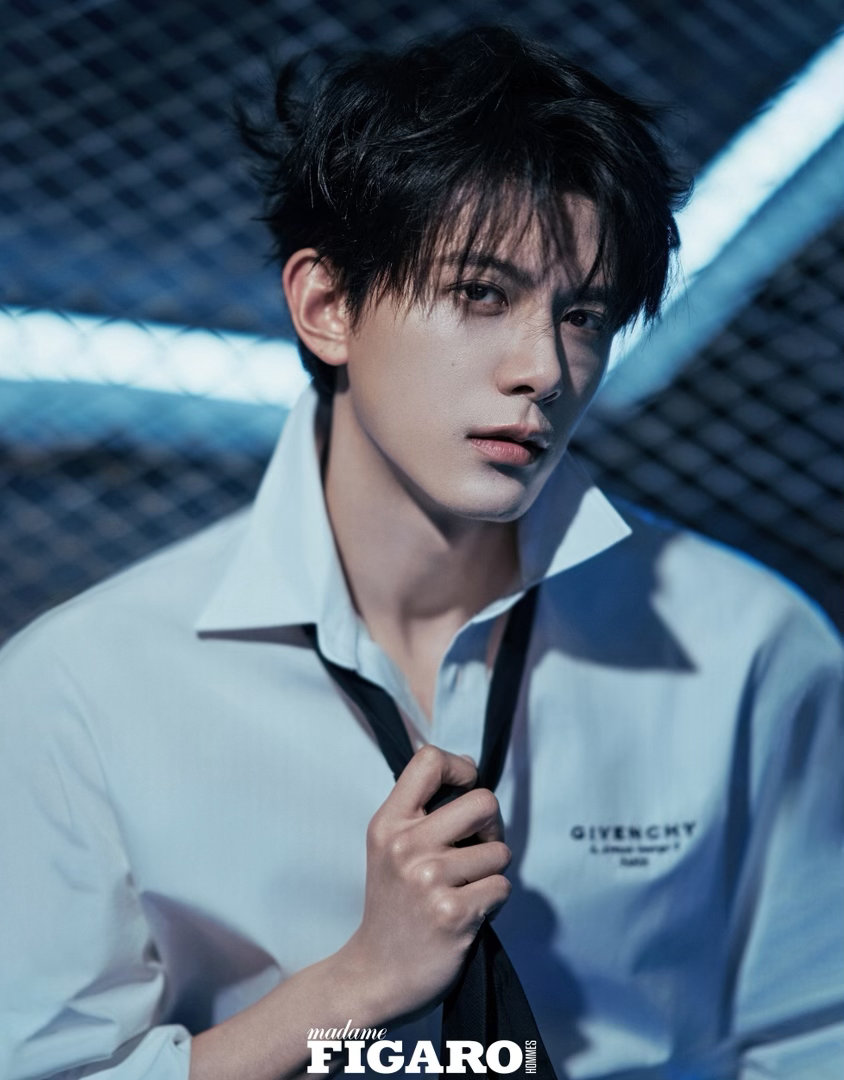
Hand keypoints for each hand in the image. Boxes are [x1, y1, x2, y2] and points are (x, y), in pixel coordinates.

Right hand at [340, 744, 511, 1022]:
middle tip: (476, 849)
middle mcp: (406, 845)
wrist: (376, 973)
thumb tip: (468, 768)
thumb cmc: (393, 905)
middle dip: (491, 827)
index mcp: (388, 823)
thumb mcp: (388, 846)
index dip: (460, 767)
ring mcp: (429, 880)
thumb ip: (420, 810)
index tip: (464, 789)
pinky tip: (468, 913)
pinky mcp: (454, 913)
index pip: (429, 760)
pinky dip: (493, 901)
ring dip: (491, 872)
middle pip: (484, 802)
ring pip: (500, 851)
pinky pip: (502, 887)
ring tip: (464, 888)